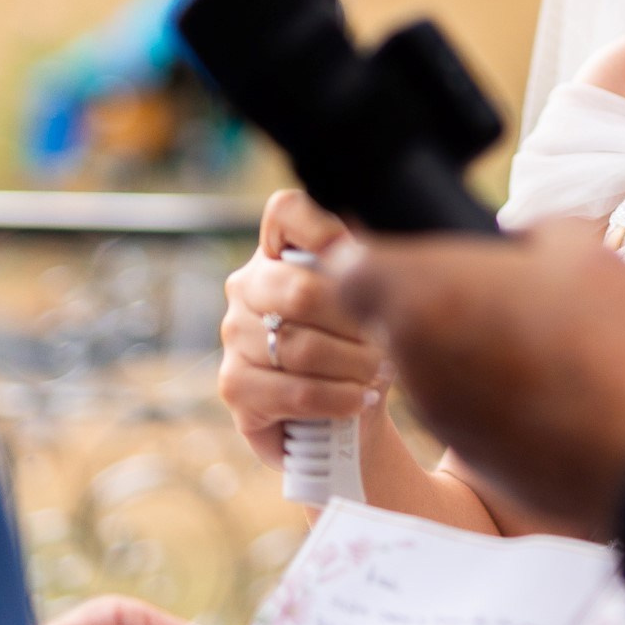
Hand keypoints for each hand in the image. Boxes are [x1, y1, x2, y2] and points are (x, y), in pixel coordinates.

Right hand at [219, 191, 387, 467]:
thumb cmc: (361, 348)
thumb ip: (372, 274)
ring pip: (299, 347)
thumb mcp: (373, 305)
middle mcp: (248, 285)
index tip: (361, 255)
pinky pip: (292, 390)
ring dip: (353, 365)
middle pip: (300, 291)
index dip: (323, 227)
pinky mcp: (233, 385)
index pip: (288, 212)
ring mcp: (234, 334)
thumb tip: (380, 263)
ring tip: (382, 373)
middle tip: (392, 342)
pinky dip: (336, 398)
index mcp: (280, 251)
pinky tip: (359, 400)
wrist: (347, 412)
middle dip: (356, 322)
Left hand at [332, 221, 624, 534]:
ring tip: (530, 339)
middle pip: (388, 318)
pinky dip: (487, 393)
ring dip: (460, 347)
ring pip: (425, 364)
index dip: (374, 256)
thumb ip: (521, 234)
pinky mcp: (468, 455)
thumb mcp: (575, 248)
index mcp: (422, 294)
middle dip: (427, 301)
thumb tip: (512, 244)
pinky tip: (545, 386)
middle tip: (488, 291)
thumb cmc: (612, 338)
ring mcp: (436, 414)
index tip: (417, 253)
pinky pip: (460, 407)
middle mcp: (412, 357)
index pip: (347, 269)